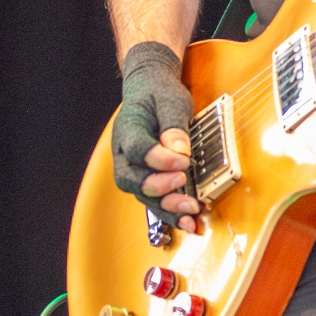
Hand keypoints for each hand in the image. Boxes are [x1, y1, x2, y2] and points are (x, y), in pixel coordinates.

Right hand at [112, 41, 202, 232]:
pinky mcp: (146, 181)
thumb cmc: (159, 95)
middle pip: (133, 180)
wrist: (149, 92)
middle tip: (183, 180)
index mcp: (128, 129)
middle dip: (160, 187)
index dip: (158, 159)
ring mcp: (133, 171)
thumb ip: (174, 126)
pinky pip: (155, 202)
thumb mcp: (170, 101)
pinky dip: (171, 214)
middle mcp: (124, 155)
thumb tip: (180, 151)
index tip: (183, 161)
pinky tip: (189, 223)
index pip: (137, 149)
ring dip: (167, 207)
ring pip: (144, 196)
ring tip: (191, 212)